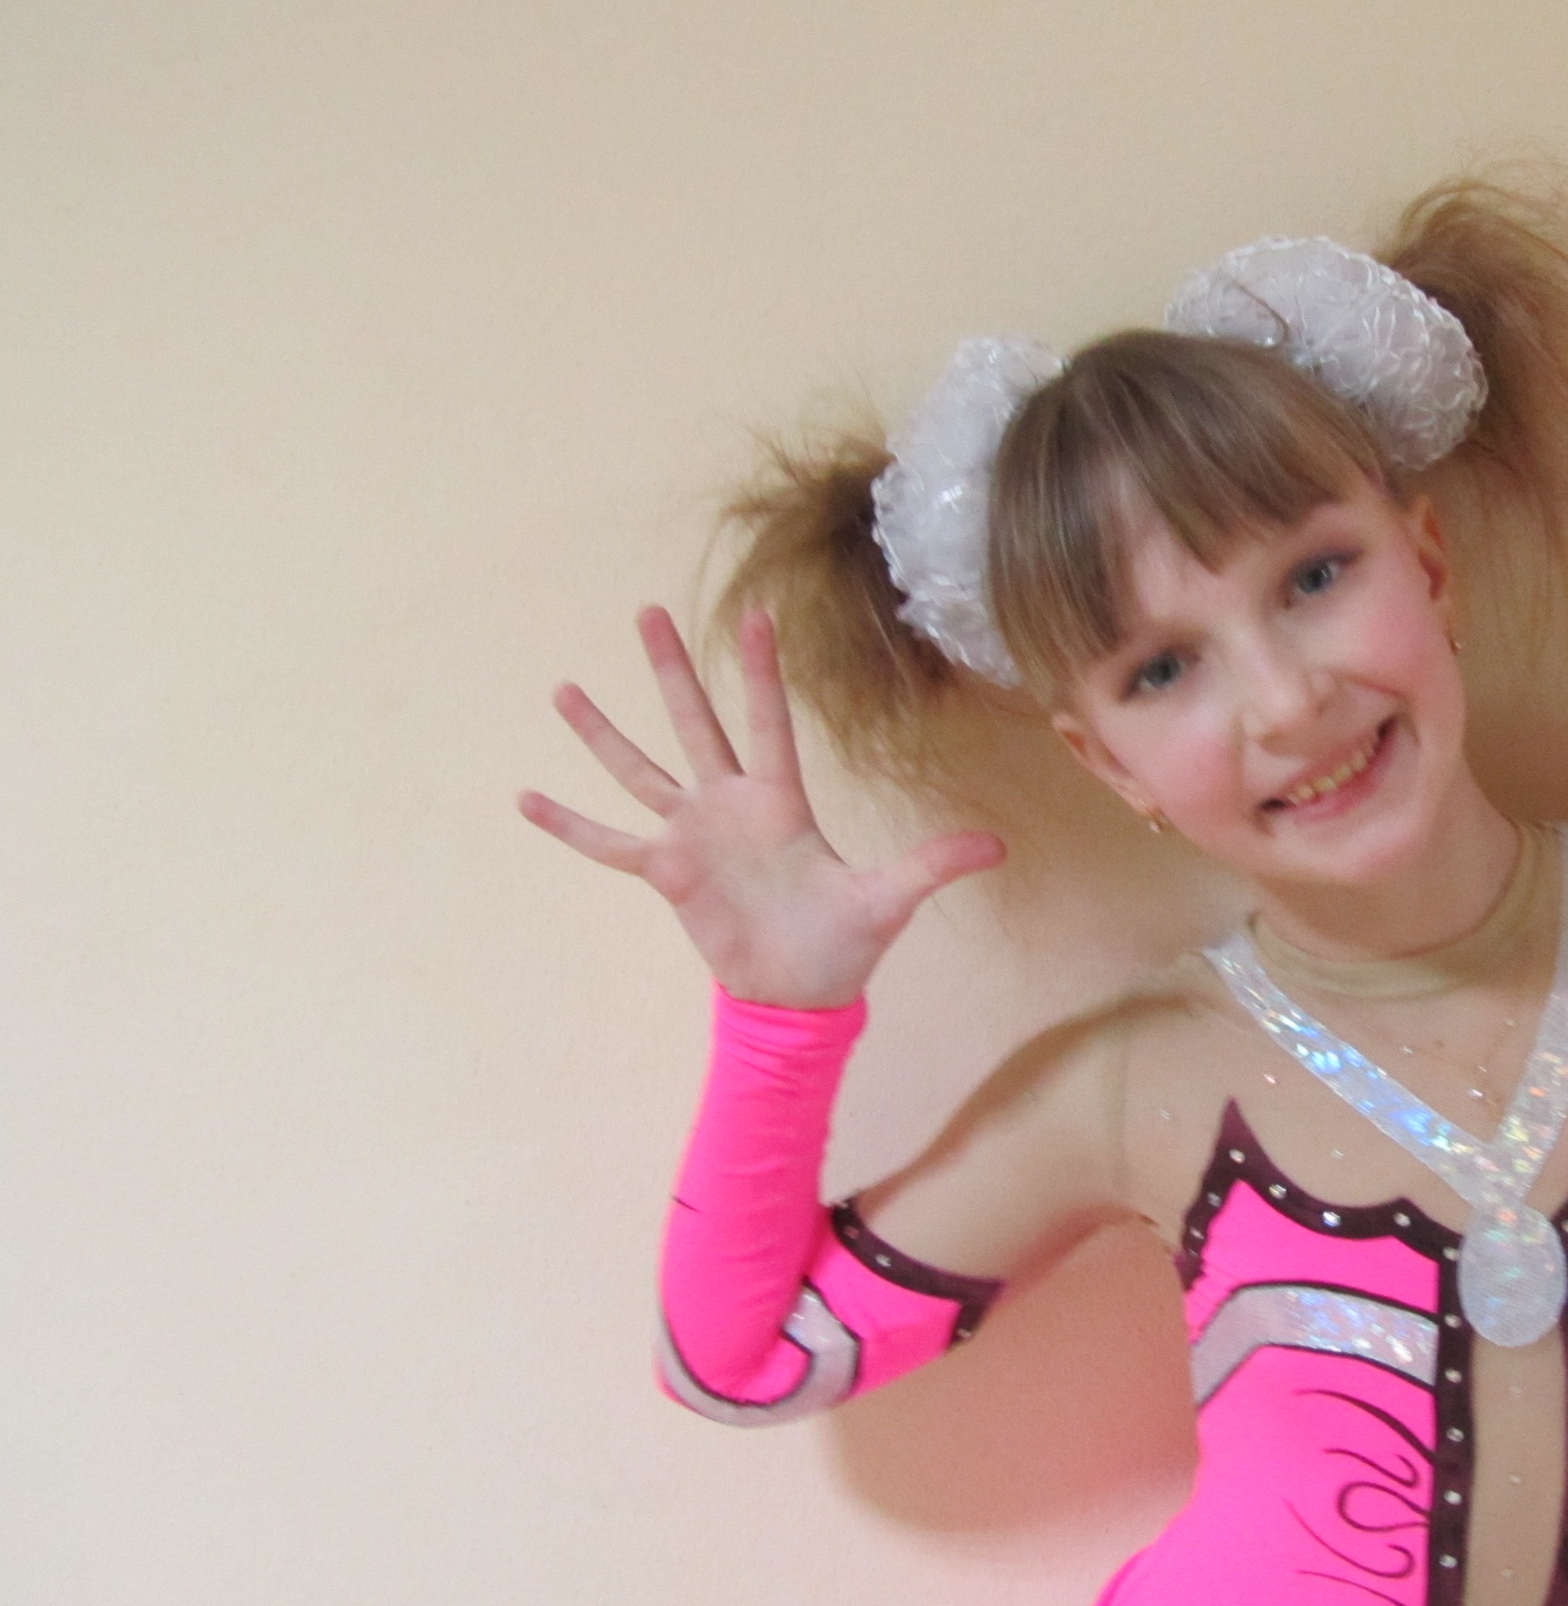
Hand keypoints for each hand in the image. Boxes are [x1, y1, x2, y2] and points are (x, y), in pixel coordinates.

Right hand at [519, 606, 1003, 1008]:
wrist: (800, 996)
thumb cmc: (844, 944)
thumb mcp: (891, 899)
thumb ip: (934, 864)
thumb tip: (1000, 845)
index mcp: (781, 800)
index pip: (769, 720)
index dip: (759, 670)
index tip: (754, 613)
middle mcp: (730, 805)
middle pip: (694, 721)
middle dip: (671, 668)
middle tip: (647, 609)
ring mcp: (692, 836)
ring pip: (639, 769)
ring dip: (602, 733)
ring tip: (563, 689)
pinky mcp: (665, 874)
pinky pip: (607, 843)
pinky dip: (570, 824)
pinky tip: (527, 798)